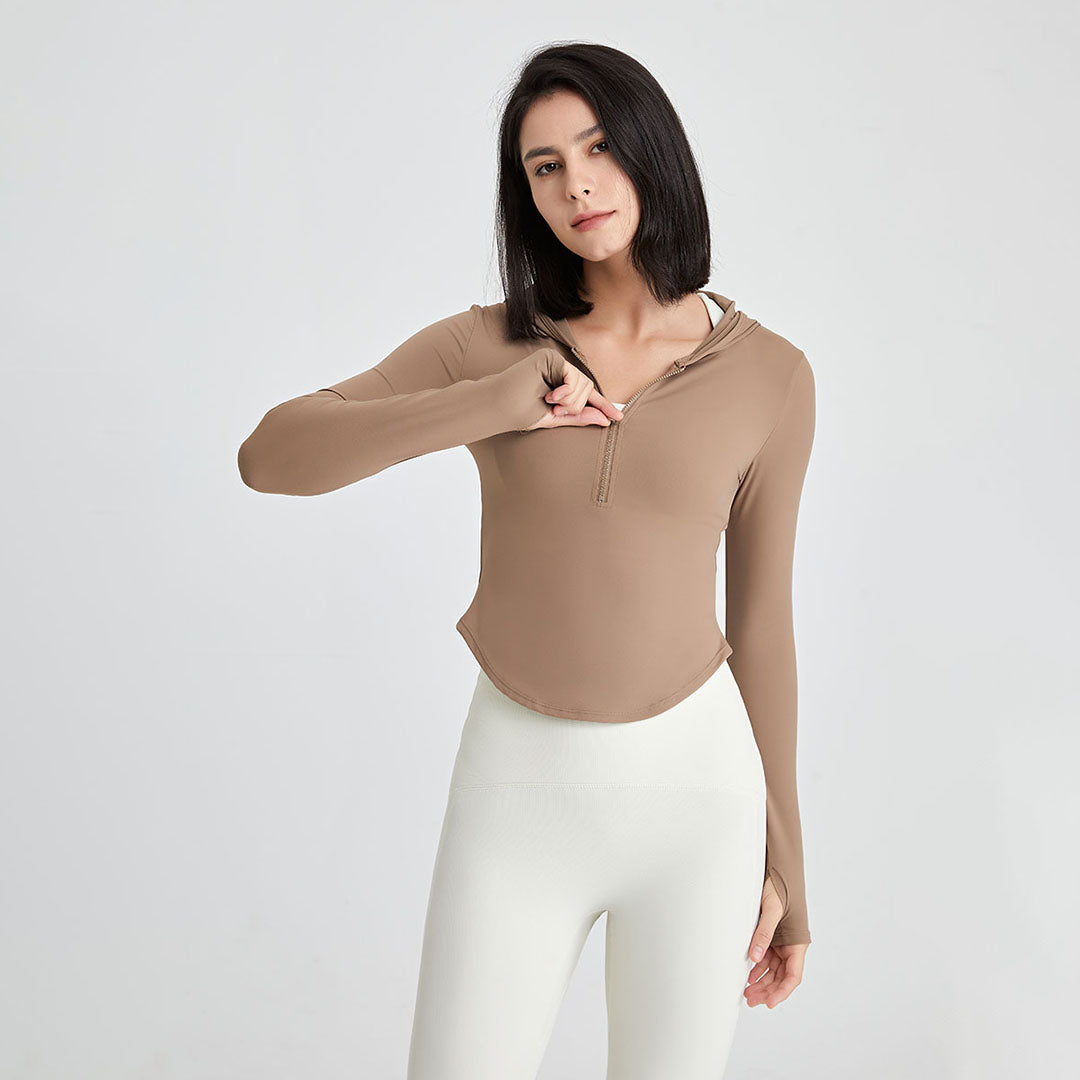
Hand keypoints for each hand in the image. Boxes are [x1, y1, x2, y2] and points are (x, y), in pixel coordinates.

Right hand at [522, 353, 623, 430]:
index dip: (603, 406)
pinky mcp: (550, 358)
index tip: (617, 418)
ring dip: (570, 400)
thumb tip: (605, 420)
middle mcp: (559, 372)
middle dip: (575, 405)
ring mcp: (555, 363)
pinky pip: (573, 376)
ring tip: (550, 403)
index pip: (587, 396)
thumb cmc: (521, 413)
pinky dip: (566, 390)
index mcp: (561, 386)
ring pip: (583, 384)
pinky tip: (551, 395)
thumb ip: (578, 417)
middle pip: (588, 389)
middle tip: (556, 411)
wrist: (500, 407)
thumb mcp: (554, 419)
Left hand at [744, 875, 807, 1008]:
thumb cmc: (779, 887)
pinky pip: (766, 957)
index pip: (792, 976)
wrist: (776, 868)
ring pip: (773, 969)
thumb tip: (754, 958)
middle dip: (768, 990)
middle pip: (782, 976)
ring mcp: (780, 941)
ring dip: (761, 981)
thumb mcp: (771, 910)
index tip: (768, 1003)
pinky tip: (747, 975)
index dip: (781, 992)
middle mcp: (790, 945)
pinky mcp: (771, 935)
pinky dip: (757, 968)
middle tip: (751, 1000)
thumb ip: (763, 933)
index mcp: (797, 942)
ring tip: (747, 992)